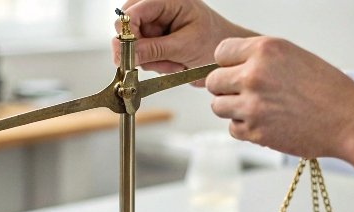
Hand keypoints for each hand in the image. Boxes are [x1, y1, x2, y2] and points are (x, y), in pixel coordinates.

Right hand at [113, 0, 255, 77]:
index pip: (132, 12)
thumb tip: (127, 54)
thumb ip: (154, 50)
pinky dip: (154, 63)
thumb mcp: (185, 47)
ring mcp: (156, 23)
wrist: (227, 57)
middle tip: (159, 60)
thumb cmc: (214, 43)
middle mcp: (158, 8)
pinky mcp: (155, 38)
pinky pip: (141, 53)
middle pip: (126, 26)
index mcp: (168, 0)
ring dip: (150, 59)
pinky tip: (172, 63)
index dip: (126, 34)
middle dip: (139, 49)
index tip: (130, 55)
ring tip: (174, 62)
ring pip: (132, 43)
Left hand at [206, 37, 353, 158]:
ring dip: (232, 109)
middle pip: (213, 81)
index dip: (228, 63)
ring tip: (256, 109)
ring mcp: (252, 105)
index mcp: (265, 50)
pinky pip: (233, 128)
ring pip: (218, 106)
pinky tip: (265, 123)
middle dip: (226, 88)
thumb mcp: (293, 57)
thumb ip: (260, 58)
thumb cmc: (326, 89)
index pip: (221, 52)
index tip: (238, 71)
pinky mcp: (255, 131)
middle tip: (246, 94)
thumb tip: (229, 67)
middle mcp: (254, 75)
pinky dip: (244, 128)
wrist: (347, 120)